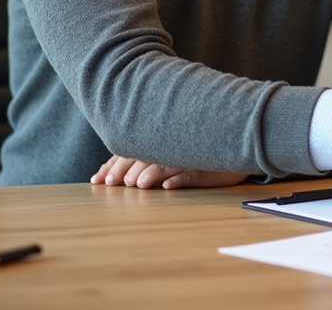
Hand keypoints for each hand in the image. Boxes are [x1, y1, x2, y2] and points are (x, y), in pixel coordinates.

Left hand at [91, 155, 248, 189]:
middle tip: (112, 183)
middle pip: (143, 157)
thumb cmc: (196, 156)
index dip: (112, 165)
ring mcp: (189, 157)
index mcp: (159, 145)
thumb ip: (144, 161)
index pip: (131, 153)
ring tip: (138, 184)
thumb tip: (113, 174)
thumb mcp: (169, 157)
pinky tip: (168, 186)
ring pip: (166, 163)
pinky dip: (179, 179)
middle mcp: (171, 148)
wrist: (234, 149)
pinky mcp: (207, 167)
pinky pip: (192, 172)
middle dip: (125, 170)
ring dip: (150, 173)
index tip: (97, 180)